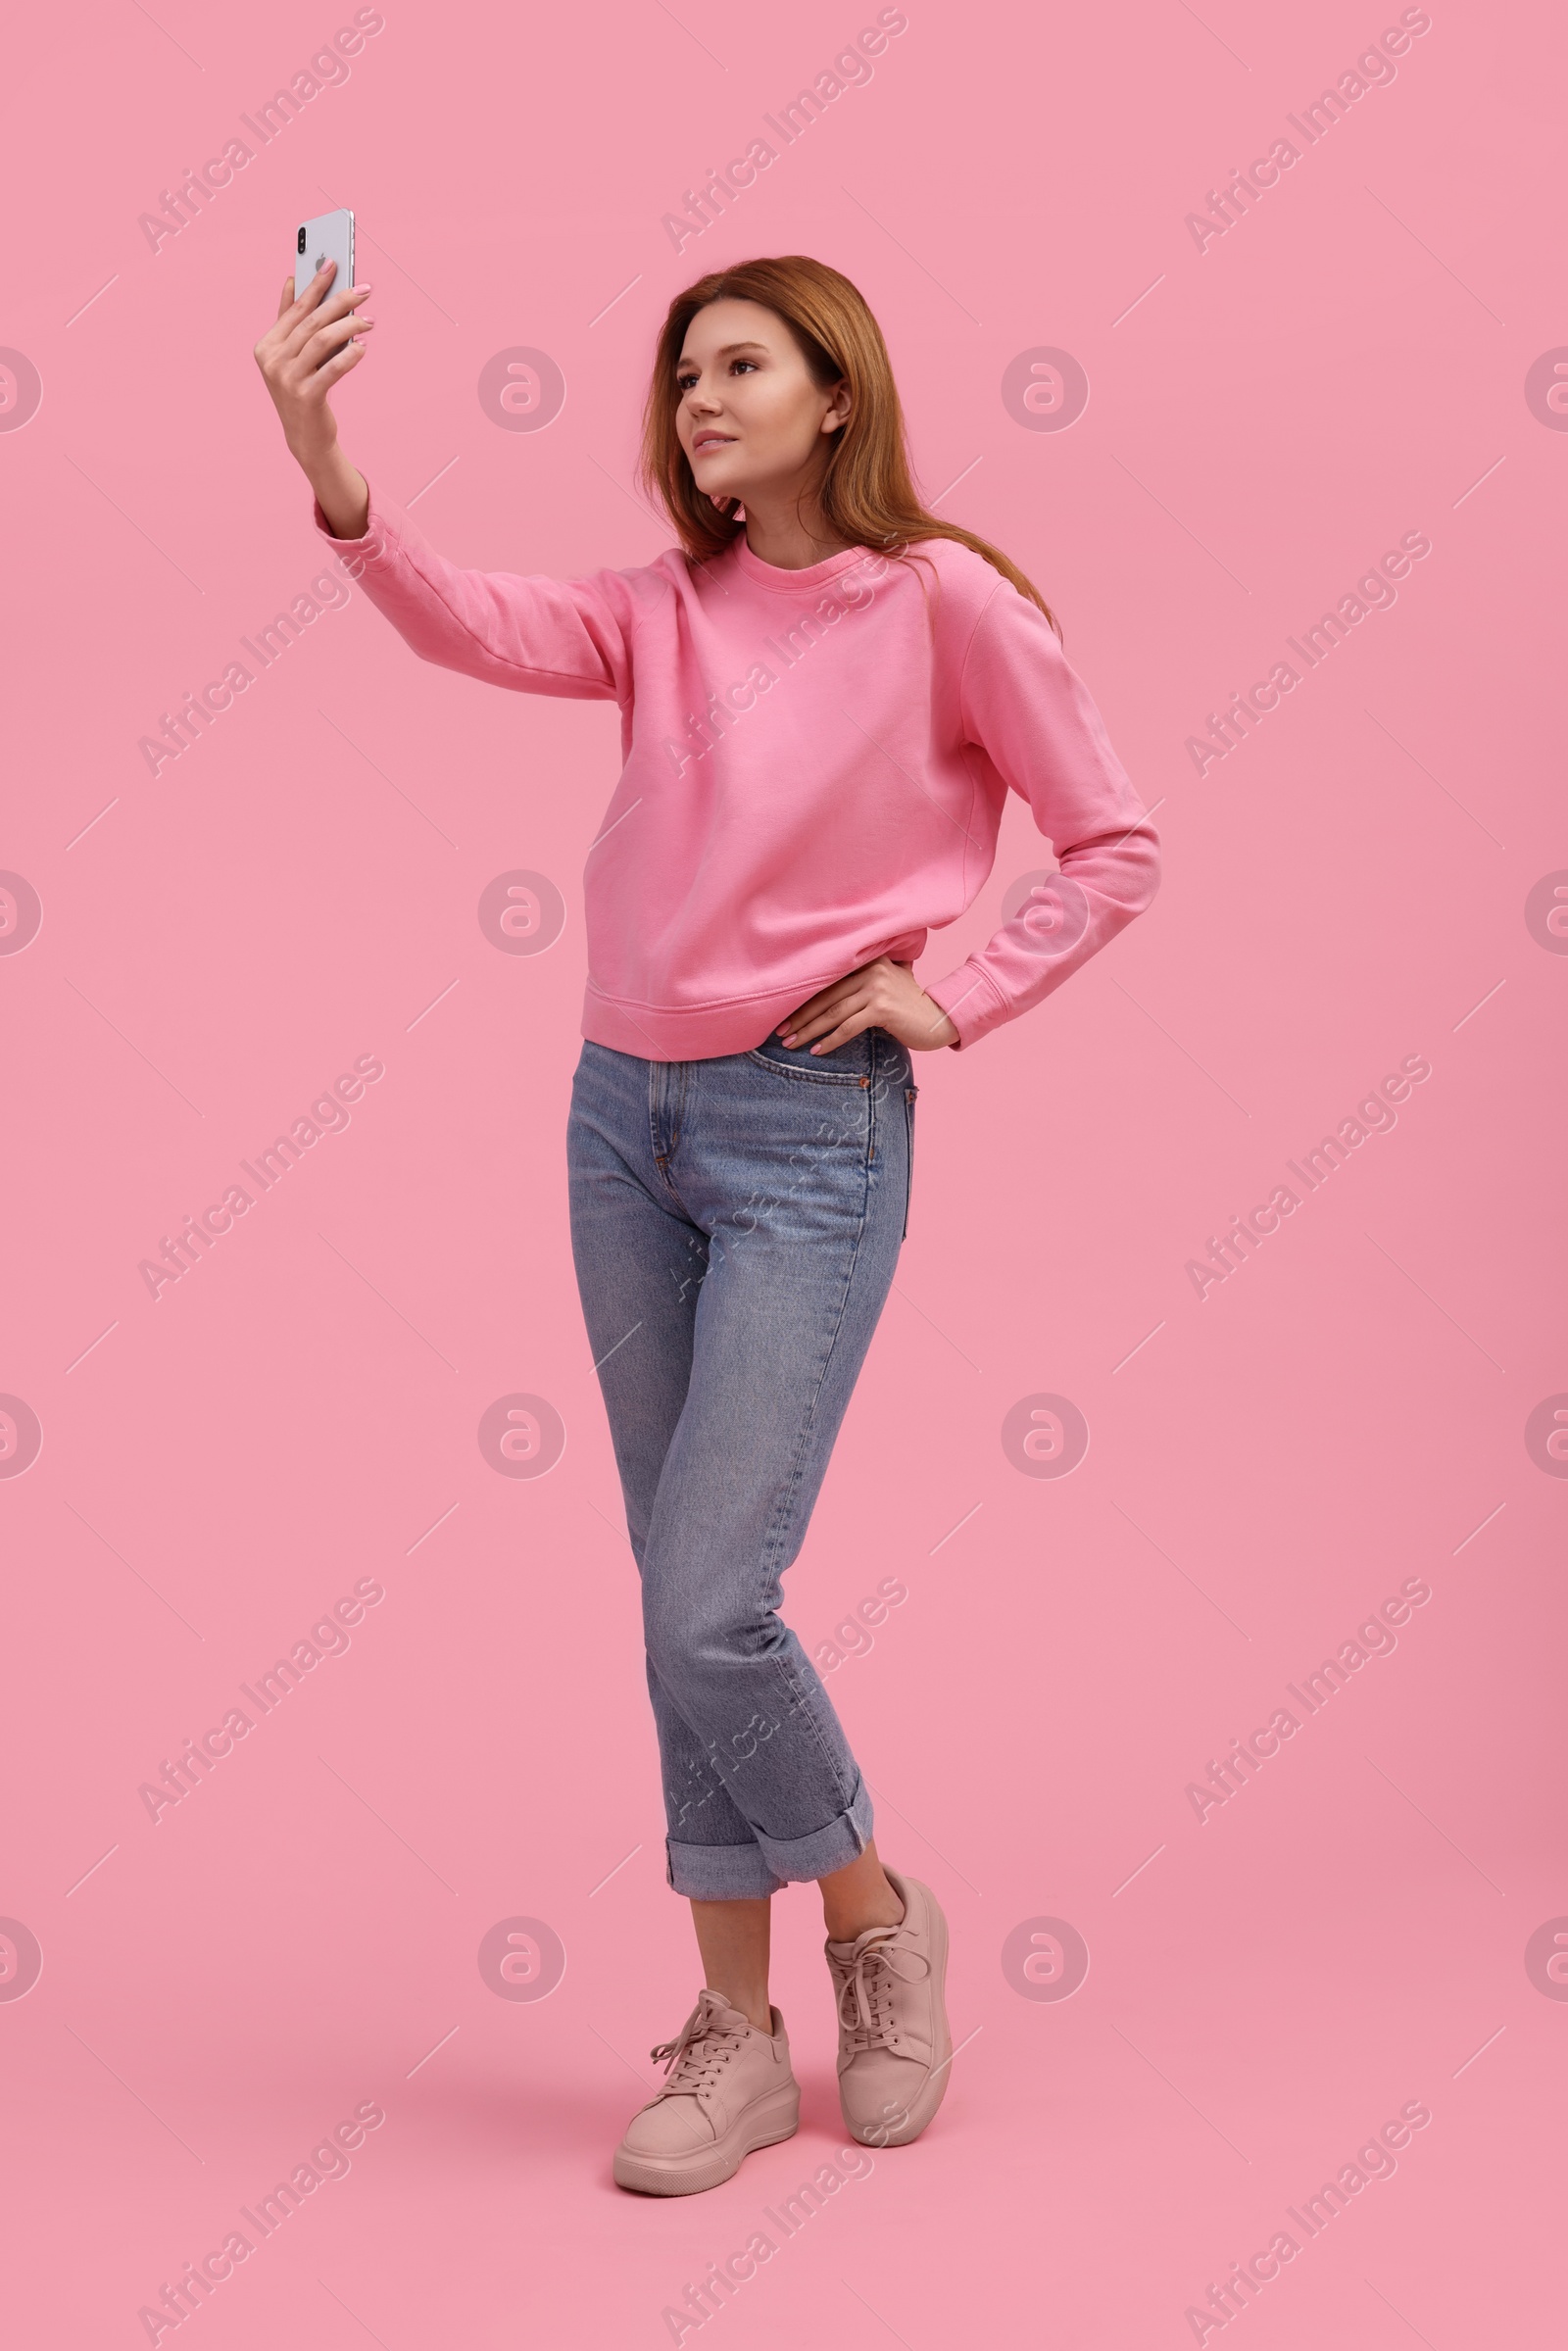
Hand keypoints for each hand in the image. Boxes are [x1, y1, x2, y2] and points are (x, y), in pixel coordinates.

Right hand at [253, 262, 372, 535]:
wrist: (305, 438)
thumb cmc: (302, 390)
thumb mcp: (290, 356)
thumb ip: (289, 321)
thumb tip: (291, 281)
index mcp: (267, 345)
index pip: (295, 308)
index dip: (315, 284)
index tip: (333, 263)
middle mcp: (273, 360)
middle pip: (311, 321)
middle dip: (340, 301)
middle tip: (365, 289)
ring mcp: (287, 379)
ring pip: (322, 341)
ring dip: (350, 326)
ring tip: (370, 321)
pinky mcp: (306, 397)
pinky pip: (333, 369)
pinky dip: (350, 355)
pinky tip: (363, 347)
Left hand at [779, 957, 957, 1054]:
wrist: (938, 1018)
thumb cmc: (908, 1005)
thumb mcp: (886, 983)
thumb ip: (862, 979)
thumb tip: (825, 990)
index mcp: (868, 960)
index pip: (827, 982)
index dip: (803, 1000)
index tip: (783, 1016)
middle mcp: (871, 970)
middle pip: (825, 997)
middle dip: (799, 1017)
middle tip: (780, 1033)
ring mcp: (876, 988)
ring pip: (833, 1013)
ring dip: (809, 1031)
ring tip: (791, 1044)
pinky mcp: (882, 1009)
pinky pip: (848, 1027)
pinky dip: (831, 1040)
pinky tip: (817, 1051)